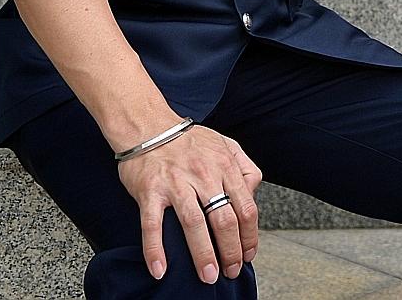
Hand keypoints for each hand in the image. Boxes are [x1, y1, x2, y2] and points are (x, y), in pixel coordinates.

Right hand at [116, 123, 263, 283]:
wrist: (148, 125)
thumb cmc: (189, 141)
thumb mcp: (226, 145)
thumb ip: (245, 168)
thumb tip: (253, 194)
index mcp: (225, 166)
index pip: (245, 207)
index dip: (250, 236)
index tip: (248, 254)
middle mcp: (203, 175)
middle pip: (224, 219)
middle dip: (231, 250)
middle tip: (231, 271)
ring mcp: (176, 183)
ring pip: (193, 224)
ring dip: (202, 254)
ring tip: (207, 275)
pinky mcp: (150, 191)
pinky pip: (152, 224)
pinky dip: (155, 249)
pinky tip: (160, 269)